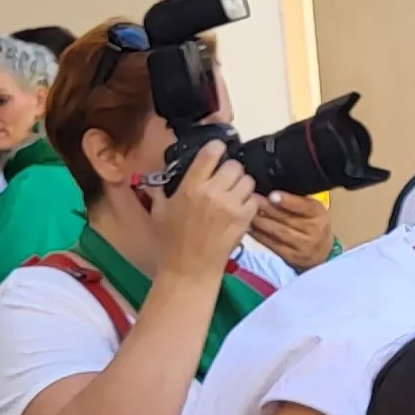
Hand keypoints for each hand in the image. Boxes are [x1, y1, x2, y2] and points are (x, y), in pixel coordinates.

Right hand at [160, 142, 260, 275]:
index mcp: (190, 187)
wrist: (189, 267)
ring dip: (242, 185)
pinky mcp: (244, 218)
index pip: (210, 154)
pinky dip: (250, 202)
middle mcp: (212, 192)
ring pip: (248, 180)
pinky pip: (255, 199)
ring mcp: (230, 205)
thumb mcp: (159, 210)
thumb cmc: (171, 240)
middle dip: (231, 170)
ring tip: (234, 194)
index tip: (218, 149)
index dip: (217, 148)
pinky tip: (241, 208)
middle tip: (226, 179)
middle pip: (234, 165)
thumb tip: (162, 176)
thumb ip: (162, 189)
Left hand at [247, 186, 331, 270]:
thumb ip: (295, 201)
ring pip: (278, 232)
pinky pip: (273, 245)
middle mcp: (315, 230)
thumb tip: (270, 191)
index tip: (272, 195)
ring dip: (260, 222)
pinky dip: (259, 236)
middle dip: (267, 208)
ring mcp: (304, 245)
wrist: (321, 252)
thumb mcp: (310, 210)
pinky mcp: (293, 257)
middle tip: (250, 199)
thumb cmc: (311, 224)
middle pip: (287, 218)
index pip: (304, 206)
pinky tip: (250, 228)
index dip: (288, 201)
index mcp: (319, 213)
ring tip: (246, 213)